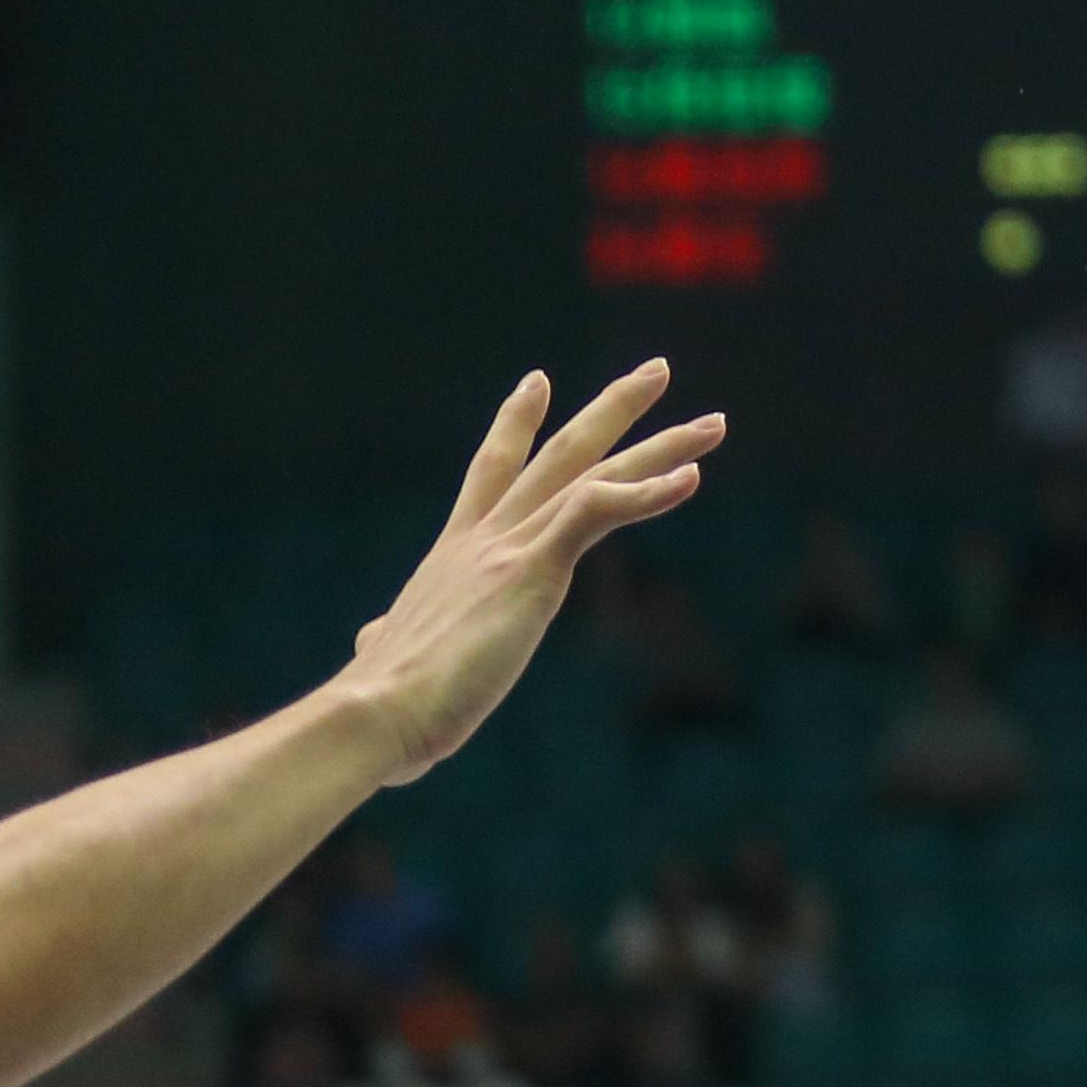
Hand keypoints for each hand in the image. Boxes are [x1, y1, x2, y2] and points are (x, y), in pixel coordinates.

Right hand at [333, 365, 725, 786]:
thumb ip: (384, 638)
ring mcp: (508, 549)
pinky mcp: (530, 570)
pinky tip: (692, 479)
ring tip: (715, 423)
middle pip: (559, 455)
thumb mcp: (382, 655)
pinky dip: (647, 493)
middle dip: (613, 410)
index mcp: (454, 555)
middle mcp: (483, 539)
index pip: (492, 473)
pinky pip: (597, 512)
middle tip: (657, 370)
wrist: (371, 716)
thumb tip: (371, 642)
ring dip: (662, 448)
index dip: (516, 424)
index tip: (538, 379)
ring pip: (595, 476)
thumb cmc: (382, 702)